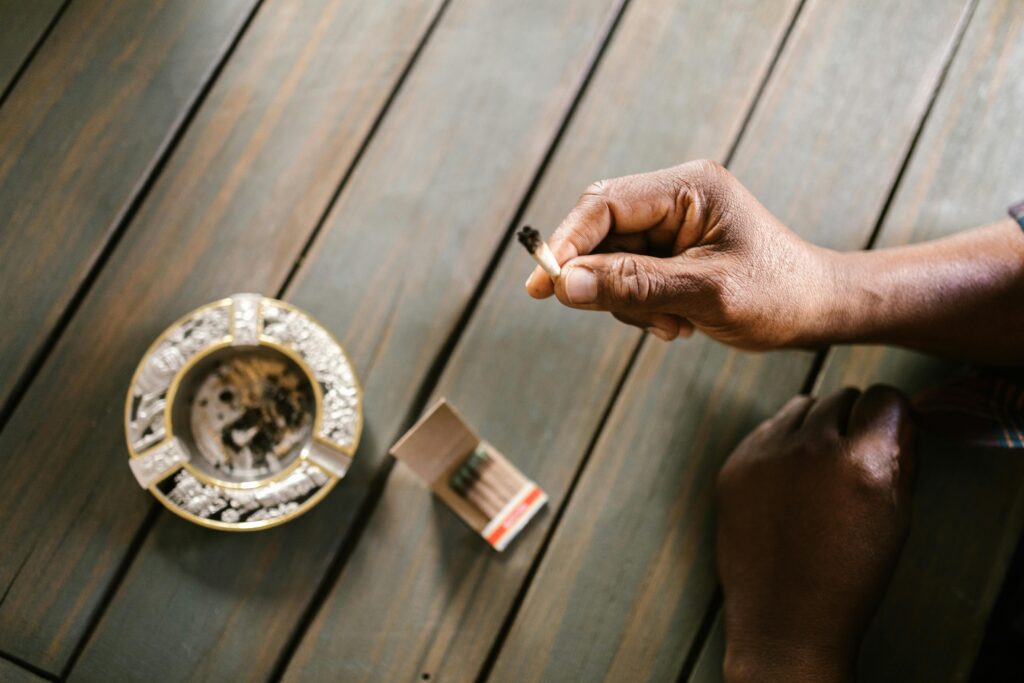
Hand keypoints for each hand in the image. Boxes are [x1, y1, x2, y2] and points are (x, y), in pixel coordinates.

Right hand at [525, 160, 840, 348]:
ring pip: (609, 263)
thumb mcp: (706, 293)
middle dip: (605, 282)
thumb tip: (566, 286)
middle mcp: (674, 198)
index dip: (567, 244)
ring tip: (674, 325)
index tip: (543, 286)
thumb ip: (634, 286)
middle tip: (633, 316)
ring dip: (629, 303)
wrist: (819, 312)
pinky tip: (678, 323)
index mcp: (688, 187)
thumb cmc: (779, 295)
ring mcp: (671, 225)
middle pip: (600, 234)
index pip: (603, 205)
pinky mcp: (670, 252)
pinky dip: (641, 308)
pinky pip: (627, 279)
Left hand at [715, 386, 915, 682]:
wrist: (785, 619)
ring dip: (814, 426)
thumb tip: (897, 416)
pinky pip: (767, 429)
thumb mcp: (895, 517)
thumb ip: (900, 457)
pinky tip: (788, 484)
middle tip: (850, 461)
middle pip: (842, 396)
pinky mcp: (735, 464)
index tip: (885, 434)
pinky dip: (781, 445)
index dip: (889, 417)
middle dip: (852, 421)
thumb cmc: (849, 574)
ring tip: (818, 471)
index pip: (885, 397)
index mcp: (863, 463)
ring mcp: (767, 454)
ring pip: (802, 405)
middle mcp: (812, 449)